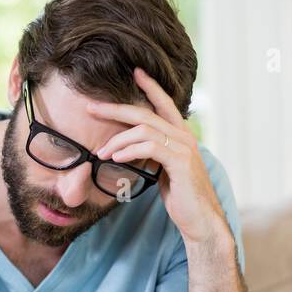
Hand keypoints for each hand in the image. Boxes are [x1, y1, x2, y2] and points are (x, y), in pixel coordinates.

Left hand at [89, 67, 232, 247]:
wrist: (200, 219)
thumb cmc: (182, 197)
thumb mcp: (165, 170)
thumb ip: (154, 154)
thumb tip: (131, 149)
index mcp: (180, 135)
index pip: (164, 103)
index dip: (150, 86)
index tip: (134, 72)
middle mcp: (184, 136)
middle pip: (145, 112)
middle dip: (115, 109)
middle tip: (91, 109)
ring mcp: (184, 147)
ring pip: (144, 129)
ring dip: (117, 139)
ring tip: (100, 152)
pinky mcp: (180, 162)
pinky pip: (150, 147)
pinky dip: (129, 150)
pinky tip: (116, 158)